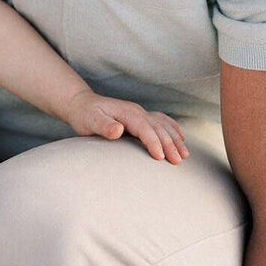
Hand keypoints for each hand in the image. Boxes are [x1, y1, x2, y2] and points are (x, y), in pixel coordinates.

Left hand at [65, 90, 188, 163]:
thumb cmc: (85, 115)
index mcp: (125, 112)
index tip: (160, 157)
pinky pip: (161, 121)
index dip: (153, 141)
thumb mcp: (89, 121)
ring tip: (184, 155)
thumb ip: (103, 126)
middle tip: (177, 161)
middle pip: (157, 126)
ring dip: (174, 138)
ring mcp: (139, 112)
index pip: (144, 126)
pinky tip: (180, 138)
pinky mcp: (140, 117)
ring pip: (163, 124)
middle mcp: (136, 111)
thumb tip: (118, 130)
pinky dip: (172, 129)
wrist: (81, 104)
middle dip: (169, 144)